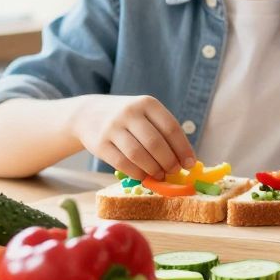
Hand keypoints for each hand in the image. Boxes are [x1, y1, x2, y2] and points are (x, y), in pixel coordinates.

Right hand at [72, 95, 193, 180]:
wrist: (88, 114)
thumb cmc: (128, 118)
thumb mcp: (146, 114)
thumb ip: (163, 132)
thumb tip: (185, 159)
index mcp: (147, 103)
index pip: (171, 127)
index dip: (183, 148)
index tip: (190, 163)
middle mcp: (130, 113)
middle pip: (155, 142)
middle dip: (169, 161)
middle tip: (175, 171)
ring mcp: (112, 128)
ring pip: (138, 154)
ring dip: (153, 169)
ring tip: (161, 175)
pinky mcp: (99, 144)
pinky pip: (122, 163)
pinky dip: (136, 172)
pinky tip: (144, 176)